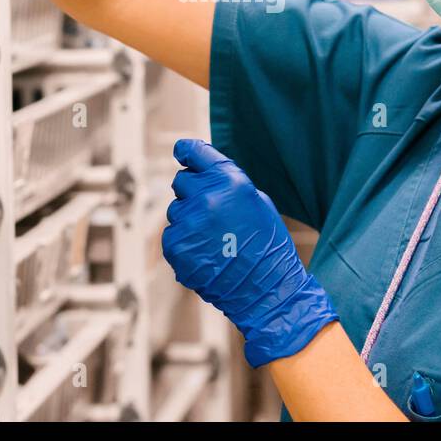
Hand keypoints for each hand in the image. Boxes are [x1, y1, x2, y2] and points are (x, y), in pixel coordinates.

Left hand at [162, 139, 338, 366]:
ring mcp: (187, 223)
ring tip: (214, 240)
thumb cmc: (267, 244)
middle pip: (182, 182)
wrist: (266, 289)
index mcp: (229, 181)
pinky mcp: (175, 247)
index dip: (187, 151)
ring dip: (189, 220)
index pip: (195, 152)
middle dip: (193, 192)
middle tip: (212, 213)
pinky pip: (172, 235)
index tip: (182, 151)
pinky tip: (206, 254)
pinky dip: (184, 243)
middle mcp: (205, 197)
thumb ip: (227, 184)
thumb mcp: (257, 202)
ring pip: (176, 211)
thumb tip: (202, 176)